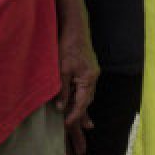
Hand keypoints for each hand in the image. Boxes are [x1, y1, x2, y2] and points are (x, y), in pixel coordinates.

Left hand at [55, 23, 98, 154]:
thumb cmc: (67, 47)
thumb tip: (61, 107)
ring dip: (80, 105)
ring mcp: (92, 72)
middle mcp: (93, 77)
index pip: (82, 103)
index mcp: (88, 79)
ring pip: (86, 94)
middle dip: (80, 113)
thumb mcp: (61, 70)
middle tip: (74, 126)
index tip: (66, 125)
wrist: (75, 28)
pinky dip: (81, 95)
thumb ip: (62, 90)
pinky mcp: (88, 68)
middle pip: (87, 100)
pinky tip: (78, 99)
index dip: (74, 116)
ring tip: (80, 120)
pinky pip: (85, 86)